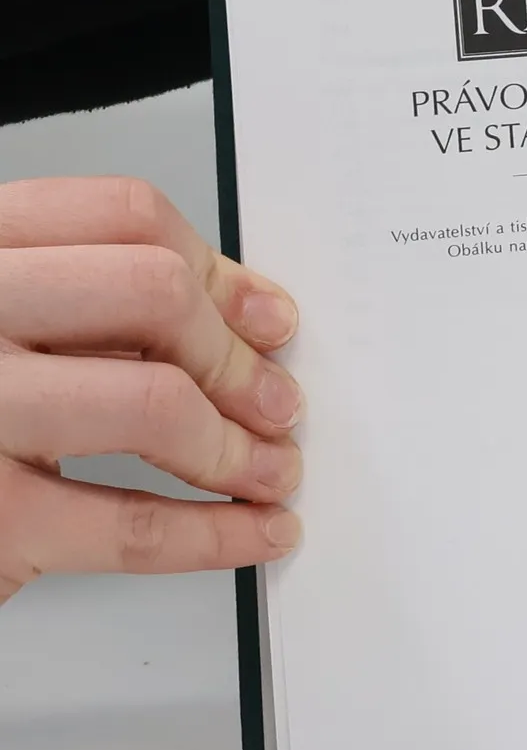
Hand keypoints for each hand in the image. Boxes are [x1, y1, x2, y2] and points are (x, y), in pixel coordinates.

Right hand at [0, 177, 303, 604]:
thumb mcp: (8, 328)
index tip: (267, 320)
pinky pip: (130, 523)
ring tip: (272, 470)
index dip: (218, 271)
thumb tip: (255, 317)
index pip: (123, 216)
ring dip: (239, 448)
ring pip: (153, 402)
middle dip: (235, 357)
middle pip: (151, 292)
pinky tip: (254, 530)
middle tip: (276, 404)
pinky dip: (216, 533)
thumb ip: (103, 304)